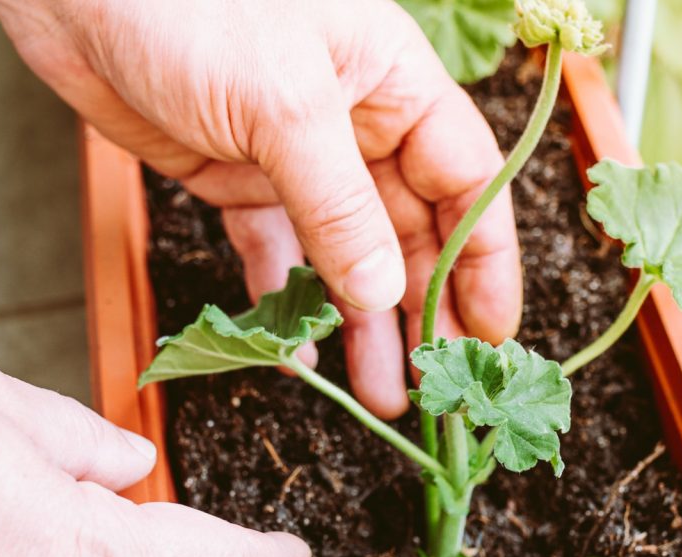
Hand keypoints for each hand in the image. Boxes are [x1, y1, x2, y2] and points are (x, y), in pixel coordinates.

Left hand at [0, 0, 520, 419]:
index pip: (465, 179)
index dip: (485, 258)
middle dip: (424, 306)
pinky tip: (300, 353)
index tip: (492, 331)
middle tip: (435, 384)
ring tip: (381, 392)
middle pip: (410, 228)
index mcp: (391, 82)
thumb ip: (339, 203)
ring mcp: (291, 157)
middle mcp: (352, 123)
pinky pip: (275, 252)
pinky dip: (288, 300)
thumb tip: (383, 292)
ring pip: (346, 253)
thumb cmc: (189, 6)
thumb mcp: (283, 104)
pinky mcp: (234, 180)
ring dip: (362, 321)